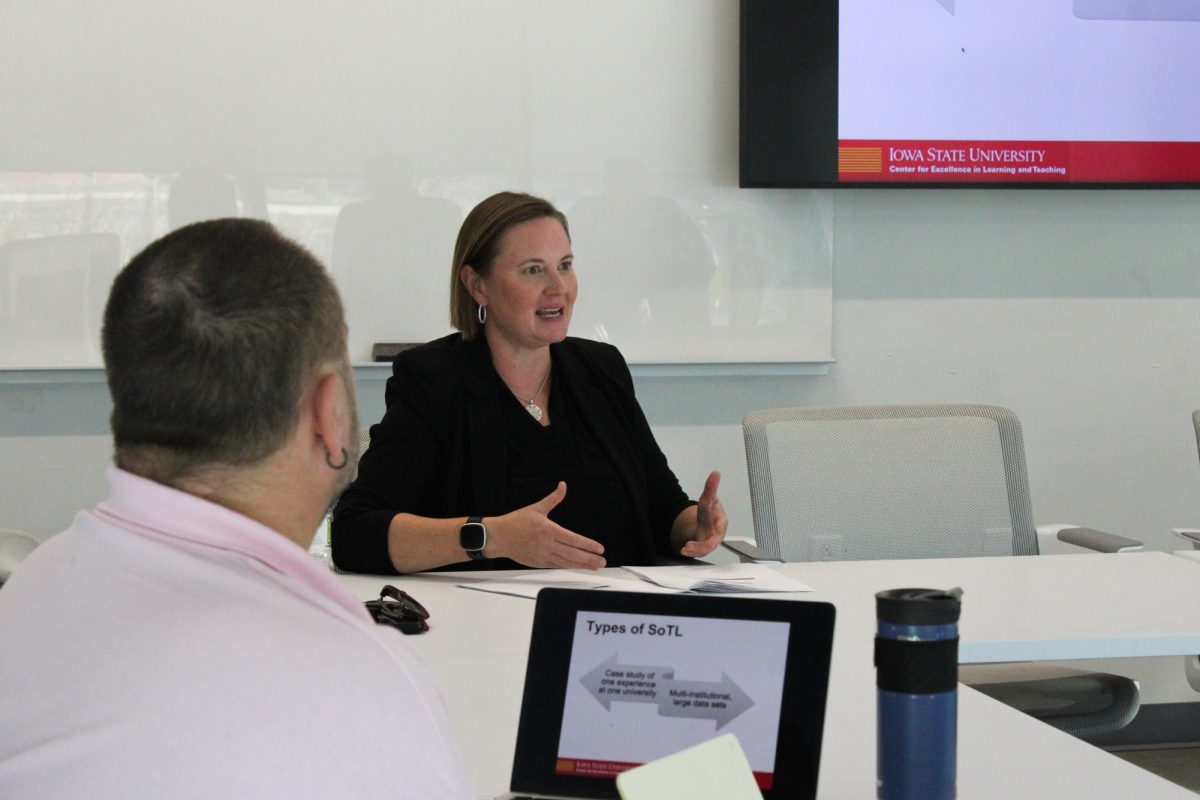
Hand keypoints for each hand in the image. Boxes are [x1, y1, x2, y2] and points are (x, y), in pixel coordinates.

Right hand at [489, 482, 606, 569]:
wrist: (498, 537)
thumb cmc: (516, 522)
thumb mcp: (536, 508)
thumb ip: (553, 498)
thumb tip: (563, 485)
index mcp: (548, 530)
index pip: (573, 539)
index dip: (588, 545)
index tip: (600, 548)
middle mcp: (547, 544)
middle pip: (572, 554)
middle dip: (589, 558)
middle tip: (602, 561)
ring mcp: (542, 555)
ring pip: (566, 562)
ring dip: (582, 565)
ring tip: (595, 566)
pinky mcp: (538, 563)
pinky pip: (557, 566)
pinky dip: (568, 566)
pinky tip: (577, 566)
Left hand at [680, 471, 727, 557]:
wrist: (707, 525)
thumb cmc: (711, 514)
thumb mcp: (709, 499)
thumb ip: (711, 487)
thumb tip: (715, 473)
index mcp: (721, 521)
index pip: (720, 522)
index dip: (719, 525)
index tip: (717, 525)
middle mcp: (716, 534)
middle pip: (713, 540)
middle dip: (705, 544)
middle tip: (694, 543)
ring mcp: (709, 542)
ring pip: (705, 548)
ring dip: (696, 549)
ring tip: (686, 548)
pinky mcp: (702, 548)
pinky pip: (698, 552)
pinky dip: (691, 552)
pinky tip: (683, 550)